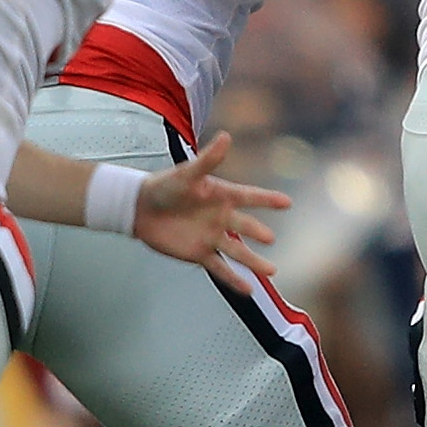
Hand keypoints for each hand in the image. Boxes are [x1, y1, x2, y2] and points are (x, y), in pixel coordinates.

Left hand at [133, 132, 289, 275]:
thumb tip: (226, 137)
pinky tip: (247, 290)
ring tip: (271, 272)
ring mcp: (212, 237)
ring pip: (238, 252)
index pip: (250, 197)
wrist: (139, 209)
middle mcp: (221, 217)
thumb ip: (208, 159)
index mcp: (222, 195)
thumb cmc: (164, 186)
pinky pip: (220, 268)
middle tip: (270, 239)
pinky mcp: (199, 254)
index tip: (287, 202)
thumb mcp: (187, 173)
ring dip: (254, 262)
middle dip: (259, 233)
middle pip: (246, 226)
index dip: (268, 199)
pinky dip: (234, 279)